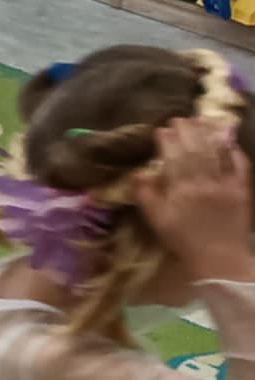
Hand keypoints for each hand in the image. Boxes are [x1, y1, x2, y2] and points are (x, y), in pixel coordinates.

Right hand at [134, 118, 254, 277]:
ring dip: (208, 135)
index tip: (161, 129)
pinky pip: (240, 166)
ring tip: (200, 122)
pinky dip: (234, 151)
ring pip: (216, 153)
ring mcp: (226, 185)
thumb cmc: (183, 240)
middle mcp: (204, 183)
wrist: (219, 259)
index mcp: (180, 190)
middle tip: (179, 119)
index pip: (173, 157)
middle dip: (187, 131)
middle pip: (195, 150)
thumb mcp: (156, 220)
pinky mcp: (243, 191)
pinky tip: (227, 141)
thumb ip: (145, 195)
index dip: (167, 140)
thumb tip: (137, 172)